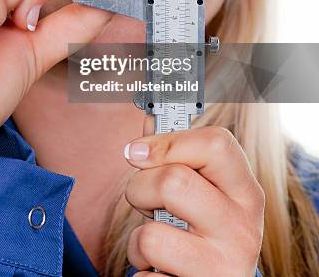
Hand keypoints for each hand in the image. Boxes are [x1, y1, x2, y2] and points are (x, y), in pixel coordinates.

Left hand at [124, 122, 264, 276]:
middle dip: (139, 188)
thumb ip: (177, 155)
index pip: (216, 143)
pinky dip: (140, 271)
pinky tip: (160, 271)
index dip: (168, 141)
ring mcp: (222, 266)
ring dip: (137, 240)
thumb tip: (148, 121)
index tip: (141, 151)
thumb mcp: (204, 192)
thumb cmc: (206, 231)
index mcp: (245, 192)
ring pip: (150, 235)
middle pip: (173, 181)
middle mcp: (242, 229)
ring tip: (156, 244)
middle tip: (145, 201)